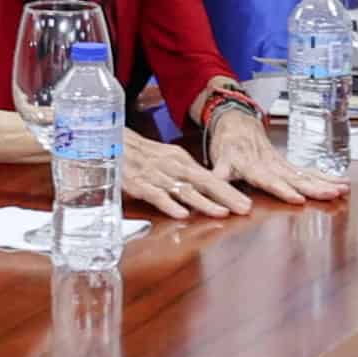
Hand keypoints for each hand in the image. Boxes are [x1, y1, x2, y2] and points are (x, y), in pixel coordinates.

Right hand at [123, 129, 251, 217]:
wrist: (111, 142)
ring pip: (184, 190)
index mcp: (181, 161)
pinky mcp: (139, 184)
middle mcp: (173, 167)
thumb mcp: (167, 160)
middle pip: (204, 183)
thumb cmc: (141, 155)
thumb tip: (206, 192)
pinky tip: (181, 214)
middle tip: (245, 208)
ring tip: (221, 212)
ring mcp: (156, 176)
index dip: (229, 191)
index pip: (210, 178)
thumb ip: (185, 176)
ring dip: (204, 202)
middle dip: (226, 196)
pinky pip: (156, 195)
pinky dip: (169, 204)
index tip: (246, 203)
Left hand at [201, 107, 343, 204]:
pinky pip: (309, 172)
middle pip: (295, 178)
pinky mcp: (288, 164)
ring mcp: (282, 164)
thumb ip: (218, 177)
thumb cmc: (226, 145)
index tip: (298, 198)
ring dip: (325, 182)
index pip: (269, 180)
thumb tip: (212, 188)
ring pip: (306, 175)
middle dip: (315, 187)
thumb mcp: (218, 162)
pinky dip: (326, 177)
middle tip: (332, 194)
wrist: (237, 121)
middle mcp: (271, 165)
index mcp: (253, 166)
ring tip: (343, 190)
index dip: (283, 189)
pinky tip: (343, 184)